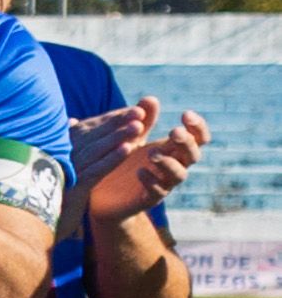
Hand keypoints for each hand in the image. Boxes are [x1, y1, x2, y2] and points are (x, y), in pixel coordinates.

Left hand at [86, 99, 205, 225]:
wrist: (101, 197)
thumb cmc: (121, 164)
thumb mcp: (131, 139)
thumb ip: (142, 121)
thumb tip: (150, 98)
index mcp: (171, 149)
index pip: (197, 138)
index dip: (197, 127)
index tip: (186, 114)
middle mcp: (172, 166)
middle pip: (193, 155)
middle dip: (187, 142)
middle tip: (174, 132)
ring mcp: (163, 184)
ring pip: (179, 175)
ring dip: (168, 163)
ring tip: (152, 153)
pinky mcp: (148, 199)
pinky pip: (158, 192)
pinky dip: (152, 181)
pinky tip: (139, 172)